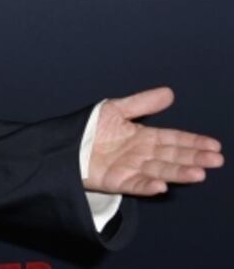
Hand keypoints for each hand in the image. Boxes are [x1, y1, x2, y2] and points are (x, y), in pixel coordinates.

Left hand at [85, 87, 223, 194]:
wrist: (63, 143)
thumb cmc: (89, 127)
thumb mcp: (116, 109)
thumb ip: (142, 103)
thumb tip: (170, 93)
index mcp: (143, 137)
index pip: (173, 139)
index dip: (193, 142)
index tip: (214, 145)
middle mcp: (141, 154)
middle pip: (172, 156)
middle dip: (194, 158)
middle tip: (215, 160)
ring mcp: (130, 169)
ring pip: (159, 171)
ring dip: (178, 173)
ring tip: (198, 173)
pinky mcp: (116, 181)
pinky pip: (135, 185)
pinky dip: (148, 186)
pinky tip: (162, 186)